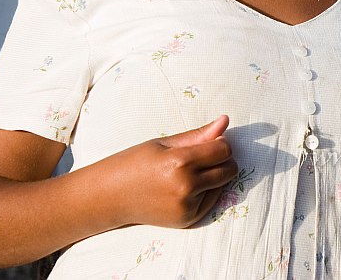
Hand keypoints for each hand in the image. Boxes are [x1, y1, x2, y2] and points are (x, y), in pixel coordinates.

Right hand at [104, 114, 237, 228]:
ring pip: (223, 185)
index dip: (219, 143)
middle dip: (222, 160)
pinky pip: (212, 201)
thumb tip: (225, 121)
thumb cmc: (135, 162)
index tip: (208, 142)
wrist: (111, 196)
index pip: (223, 149)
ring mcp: (187, 206)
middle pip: (229, 169)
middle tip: (200, 158)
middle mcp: (187, 186)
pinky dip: (206, 192)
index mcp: (180, 162)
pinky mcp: (187, 220)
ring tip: (190, 173)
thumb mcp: (164, 143)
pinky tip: (185, 188)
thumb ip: (198, 135)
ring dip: (215, 176)